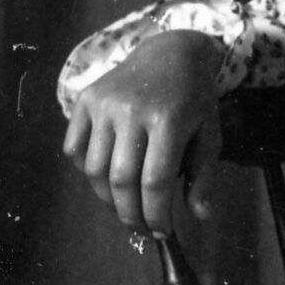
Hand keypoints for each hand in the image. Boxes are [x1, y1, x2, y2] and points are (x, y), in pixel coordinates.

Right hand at [62, 30, 222, 235]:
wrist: (170, 52)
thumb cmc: (194, 99)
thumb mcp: (210, 135)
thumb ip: (204, 176)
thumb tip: (199, 216)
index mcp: (168, 120)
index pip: (155, 182)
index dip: (156, 214)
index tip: (163, 232)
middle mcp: (130, 111)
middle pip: (121, 181)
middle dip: (131, 215)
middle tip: (142, 229)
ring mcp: (103, 104)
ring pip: (94, 170)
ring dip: (108, 199)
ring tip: (126, 207)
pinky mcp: (84, 100)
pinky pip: (75, 149)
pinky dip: (87, 172)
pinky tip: (107, 179)